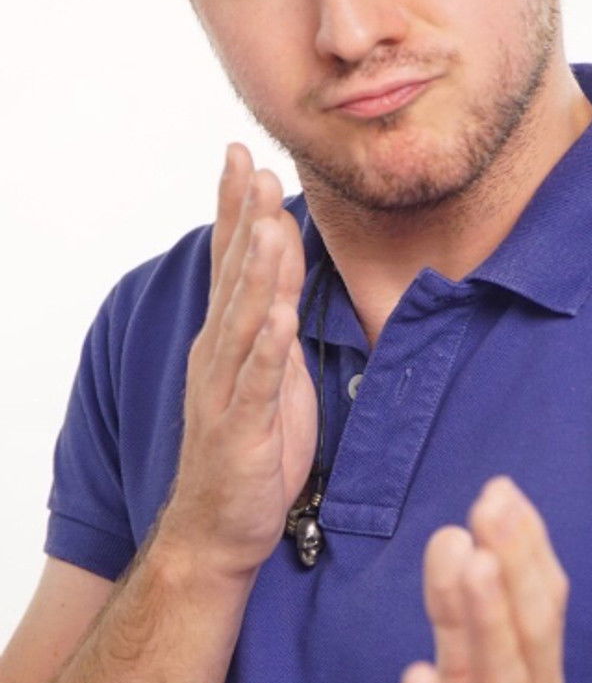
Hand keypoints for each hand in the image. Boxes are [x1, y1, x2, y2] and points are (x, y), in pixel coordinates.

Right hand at [157, 143, 316, 579]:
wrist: (216, 526)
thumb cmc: (249, 441)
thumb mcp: (268, 365)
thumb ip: (273, 310)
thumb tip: (284, 256)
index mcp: (227, 335)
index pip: (230, 259)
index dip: (236, 207)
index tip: (241, 156)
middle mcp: (220, 353)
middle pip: (233, 276)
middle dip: (242, 219)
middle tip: (251, 165)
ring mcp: (228, 389)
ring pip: (243, 321)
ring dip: (256, 273)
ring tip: (266, 226)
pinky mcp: (244, 429)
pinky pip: (258, 384)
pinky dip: (268, 350)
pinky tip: (280, 319)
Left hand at [401, 477, 568, 682]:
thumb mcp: (471, 674)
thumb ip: (460, 613)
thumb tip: (456, 536)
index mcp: (535, 682)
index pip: (543, 606)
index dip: (527, 548)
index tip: (502, 490)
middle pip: (534, 637)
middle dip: (517, 568)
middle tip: (491, 504)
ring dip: (491, 625)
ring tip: (474, 565)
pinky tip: (418, 676)